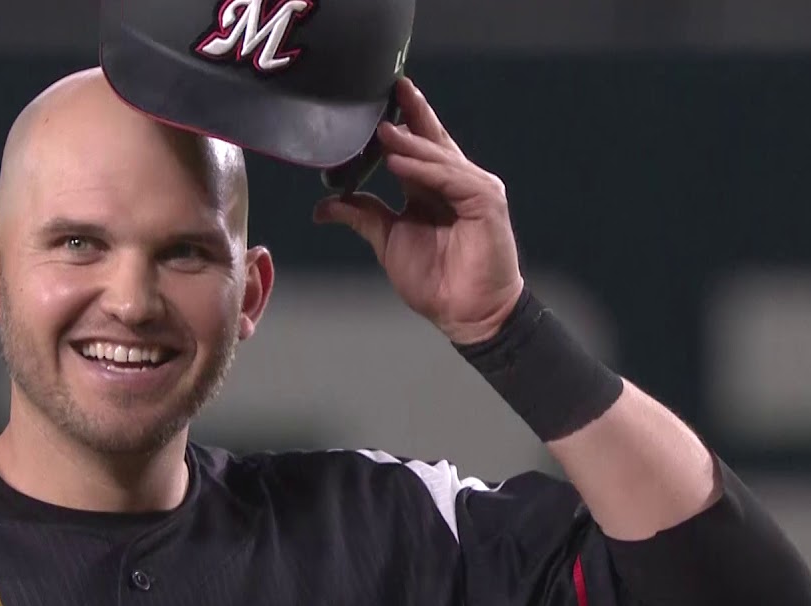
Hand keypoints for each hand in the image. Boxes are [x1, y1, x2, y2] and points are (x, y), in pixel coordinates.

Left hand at [312, 77, 524, 344]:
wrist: (463, 313)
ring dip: (410, 144)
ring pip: (439, 157)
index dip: (403, 119)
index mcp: (432, 187)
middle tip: (392, 87)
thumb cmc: (434, 280)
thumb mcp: (387, 240)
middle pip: (433, 139)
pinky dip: (426, 170)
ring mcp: (474, 190)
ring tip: (382, 132)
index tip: (382, 95)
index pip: (417, 145)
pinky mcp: (487, 203)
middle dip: (413, 112)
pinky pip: (452, 179)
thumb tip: (324, 207)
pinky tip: (400, 163)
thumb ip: (362, 215)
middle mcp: (456, 182)